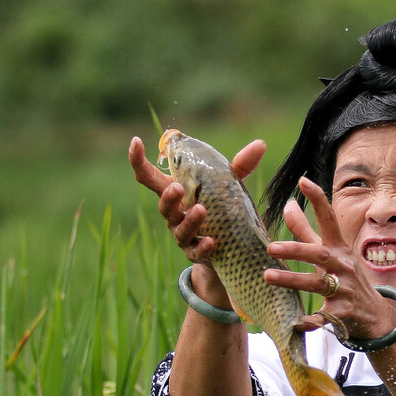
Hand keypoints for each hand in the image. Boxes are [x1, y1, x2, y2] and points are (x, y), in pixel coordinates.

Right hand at [127, 135, 266, 264]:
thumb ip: (239, 166)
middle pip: (163, 206)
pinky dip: (202, 247)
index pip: (149, 176)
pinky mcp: (196, 254)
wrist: (228, 250)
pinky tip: (211, 242)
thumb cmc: (222, 210)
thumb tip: (259, 145)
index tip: (136, 141)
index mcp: (176, 192)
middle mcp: (175, 214)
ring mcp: (183, 235)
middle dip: (168, 197)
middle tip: (177, 188)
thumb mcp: (229, 187)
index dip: (138, 160)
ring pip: (179, 229)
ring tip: (201, 210)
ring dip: (189, 220)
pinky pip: (196, 252)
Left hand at [265, 177, 395, 340]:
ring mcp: (346, 290)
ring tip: (268, 276)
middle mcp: (344, 266)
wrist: (375, 316)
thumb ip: (305, 230)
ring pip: (319, 283)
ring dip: (293, 280)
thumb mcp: (328, 254)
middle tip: (270, 247)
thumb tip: (286, 204)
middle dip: (296, 249)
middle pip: (320, 253)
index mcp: (338, 248)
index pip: (330, 219)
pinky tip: (295, 323)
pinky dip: (311, 320)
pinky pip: (325, 317)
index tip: (303, 181)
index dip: (318, 199)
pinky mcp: (344, 313)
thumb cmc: (344, 278)